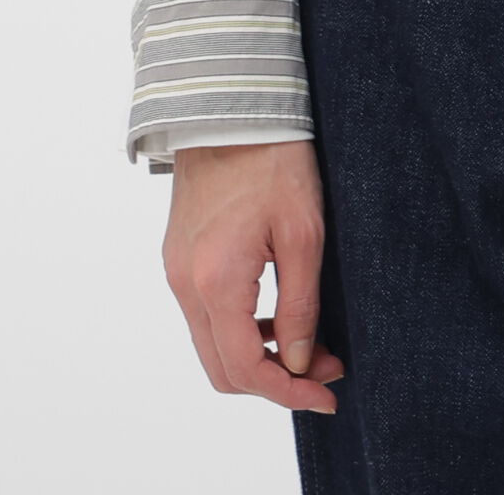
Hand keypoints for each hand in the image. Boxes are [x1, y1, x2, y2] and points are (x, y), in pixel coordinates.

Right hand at [162, 140, 345, 413]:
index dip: (288, 392)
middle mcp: (185, 284)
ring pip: (212, 344)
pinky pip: (205, 315)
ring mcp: (176, 271)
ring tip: (310, 341)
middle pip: (223, 368)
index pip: (246, 368)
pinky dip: (240, 329)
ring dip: (259, 355)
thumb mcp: (304, 232)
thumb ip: (301, 304)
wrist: (230, 108)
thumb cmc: (274, 159)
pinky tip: (278, 313)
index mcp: (215, 281)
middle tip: (325, 368)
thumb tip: (300, 361)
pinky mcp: (178, 258)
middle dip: (276, 379)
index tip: (327, 394)